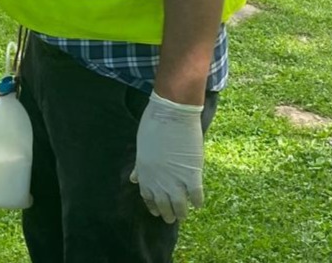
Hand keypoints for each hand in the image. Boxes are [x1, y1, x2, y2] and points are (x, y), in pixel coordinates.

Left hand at [129, 91, 204, 223]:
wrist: (171, 113)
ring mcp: (175, 179)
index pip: (148, 196)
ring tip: (184, 216)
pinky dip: (197, 201)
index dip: (153, 205)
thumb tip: (133, 178)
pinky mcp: (192, 174)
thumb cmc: (153, 124)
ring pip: (179, 205)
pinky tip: (198, 204)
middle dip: (167, 214)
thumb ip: (139, 166)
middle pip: (163, 204)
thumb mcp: (142, 147)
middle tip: (171, 219)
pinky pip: (195, 195)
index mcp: (144, 172)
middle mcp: (158, 180)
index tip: (156, 211)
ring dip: (181, 213)